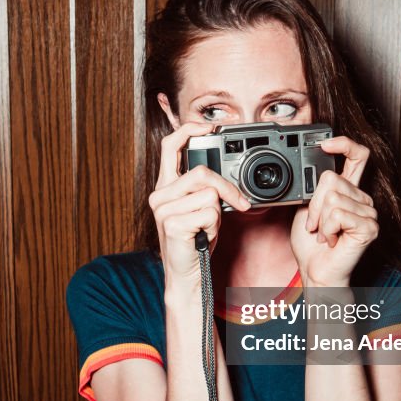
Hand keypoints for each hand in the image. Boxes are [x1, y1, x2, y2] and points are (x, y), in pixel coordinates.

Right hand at [149, 122, 250, 286]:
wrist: (186, 274)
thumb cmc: (195, 241)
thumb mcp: (200, 208)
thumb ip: (205, 187)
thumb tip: (226, 174)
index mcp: (166, 186)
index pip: (170, 146)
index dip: (189, 130)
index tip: (210, 127)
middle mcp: (160, 194)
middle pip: (201, 172)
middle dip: (227, 187)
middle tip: (240, 202)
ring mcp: (163, 209)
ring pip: (208, 194)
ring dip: (219, 212)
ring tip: (209, 226)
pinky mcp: (172, 224)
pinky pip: (208, 213)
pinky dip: (214, 226)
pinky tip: (203, 236)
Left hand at [291, 137, 377, 286]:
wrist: (316, 271)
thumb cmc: (311, 244)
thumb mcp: (307, 208)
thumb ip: (315, 188)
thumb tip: (316, 170)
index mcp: (349, 190)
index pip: (357, 156)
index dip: (344, 144)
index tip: (325, 144)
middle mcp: (362, 198)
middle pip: (332, 179)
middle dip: (314, 204)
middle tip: (315, 225)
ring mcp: (368, 212)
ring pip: (332, 198)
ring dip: (319, 219)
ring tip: (324, 234)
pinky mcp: (369, 226)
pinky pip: (338, 214)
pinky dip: (327, 228)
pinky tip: (332, 240)